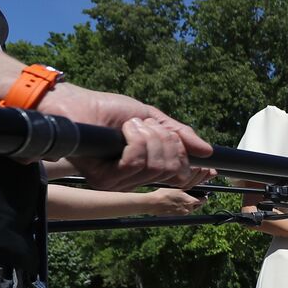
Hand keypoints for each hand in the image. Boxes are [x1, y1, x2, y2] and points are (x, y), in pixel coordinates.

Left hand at [39, 84, 214, 190]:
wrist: (77, 104)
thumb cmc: (110, 110)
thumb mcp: (153, 119)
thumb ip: (178, 135)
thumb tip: (208, 151)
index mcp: (145, 170)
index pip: (179, 180)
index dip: (196, 173)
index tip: (210, 168)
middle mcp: (134, 181)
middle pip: (173, 170)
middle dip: (167, 141)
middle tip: (147, 126)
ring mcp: (119, 182)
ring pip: (156, 166)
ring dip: (148, 136)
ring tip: (131, 126)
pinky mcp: (104, 179)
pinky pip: (136, 162)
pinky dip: (135, 139)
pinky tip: (124, 130)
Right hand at [144, 189, 205, 215]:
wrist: (154, 203)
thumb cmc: (165, 193)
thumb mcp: (179, 187)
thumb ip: (189, 187)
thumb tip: (195, 185)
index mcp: (191, 202)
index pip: (203, 200)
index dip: (203, 197)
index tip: (203, 195)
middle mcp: (188, 209)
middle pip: (197, 206)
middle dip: (197, 202)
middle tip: (193, 196)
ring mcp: (182, 213)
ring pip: (190, 209)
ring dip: (189, 205)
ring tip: (184, 199)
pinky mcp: (176, 216)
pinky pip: (183, 212)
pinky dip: (182, 208)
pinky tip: (177, 203)